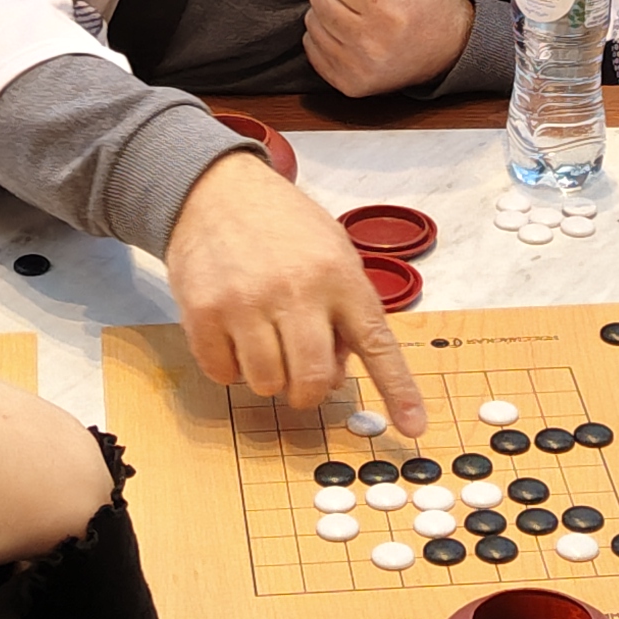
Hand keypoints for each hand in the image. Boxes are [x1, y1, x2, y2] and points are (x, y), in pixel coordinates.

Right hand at [160, 150, 424, 433]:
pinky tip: (233, 335)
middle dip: (308, 392)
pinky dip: (229, 367)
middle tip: (301, 379)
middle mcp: (296, 291)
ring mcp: (247, 302)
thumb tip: (337, 376)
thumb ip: (343, 310)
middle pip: (313, 379)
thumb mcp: (331, 252)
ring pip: (266, 383)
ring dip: (267, 377)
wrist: (216, 189)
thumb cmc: (282, 225)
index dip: (398, 391)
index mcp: (339, 276)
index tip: (413, 428)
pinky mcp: (205, 311)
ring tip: (263, 342)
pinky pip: (222, 373)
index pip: (376, 344)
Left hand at [305, 0, 474, 96]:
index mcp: (389, 8)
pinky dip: (328, 36)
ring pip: (311, 21)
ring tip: (364, 15)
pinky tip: (356, 35)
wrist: (450, 50)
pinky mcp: (348, 86)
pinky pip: (311, 47)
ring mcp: (357, 69)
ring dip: (332, 12)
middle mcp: (370, 44)